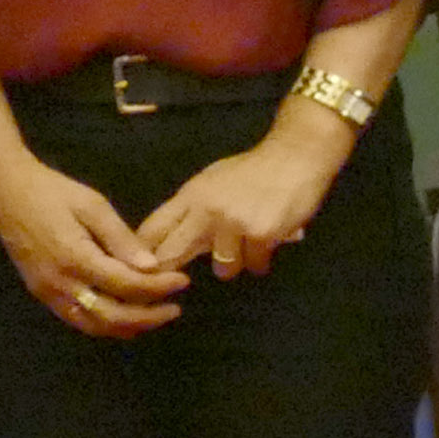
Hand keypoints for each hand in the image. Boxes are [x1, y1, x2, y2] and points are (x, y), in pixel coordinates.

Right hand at [0, 152, 186, 338]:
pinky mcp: (42, 293)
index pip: (125, 284)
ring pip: (92, 325)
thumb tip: (151, 266)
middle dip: (147, 316)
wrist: (6, 192)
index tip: (182, 281)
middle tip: (174, 309)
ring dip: (126, 326)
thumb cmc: (52, 192)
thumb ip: (121, 238)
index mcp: (75, 258)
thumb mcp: (92, 205)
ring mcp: (48, 293)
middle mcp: (60, 284)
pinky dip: (103, 323)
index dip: (157, 287)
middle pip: (110, 315)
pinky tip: (123, 316)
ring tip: (154, 316)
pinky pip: (77, 319)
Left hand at [137, 111, 351, 280]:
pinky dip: (263, 259)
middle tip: (179, 282)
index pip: (151, 231)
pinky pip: (254, 265)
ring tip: (249, 244)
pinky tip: (270, 240)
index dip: (143, 256)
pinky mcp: (260, 234)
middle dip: (172, 273)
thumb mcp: (213, 182)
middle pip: (170, 256)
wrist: (296, 155)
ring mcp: (233, 223)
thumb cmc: (254, 170)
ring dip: (236, 262)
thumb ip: (192, 210)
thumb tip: (166, 243)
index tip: (146, 273)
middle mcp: (206, 210)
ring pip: (222, 268)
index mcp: (191, 195)